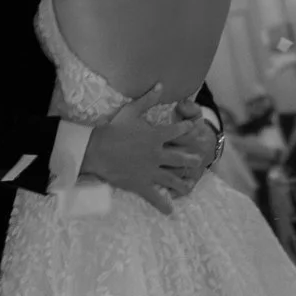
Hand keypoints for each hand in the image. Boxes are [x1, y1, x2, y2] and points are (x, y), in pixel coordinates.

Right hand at [82, 90, 217, 210]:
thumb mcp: (131, 110)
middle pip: (180, 158)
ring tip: (190, 187)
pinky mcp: (141, 184)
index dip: (187, 128)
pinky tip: (170, 211)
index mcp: (156, 136)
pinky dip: (163, 204)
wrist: (96, 150)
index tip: (194, 128)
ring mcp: (150, 171)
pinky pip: (154, 196)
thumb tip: (161, 84)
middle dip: (190, 159)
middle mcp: (157, 154)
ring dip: (182, 183)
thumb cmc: (113, 129)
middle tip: (198, 161)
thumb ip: (148, 99)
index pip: (178, 131)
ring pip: (171, 179)